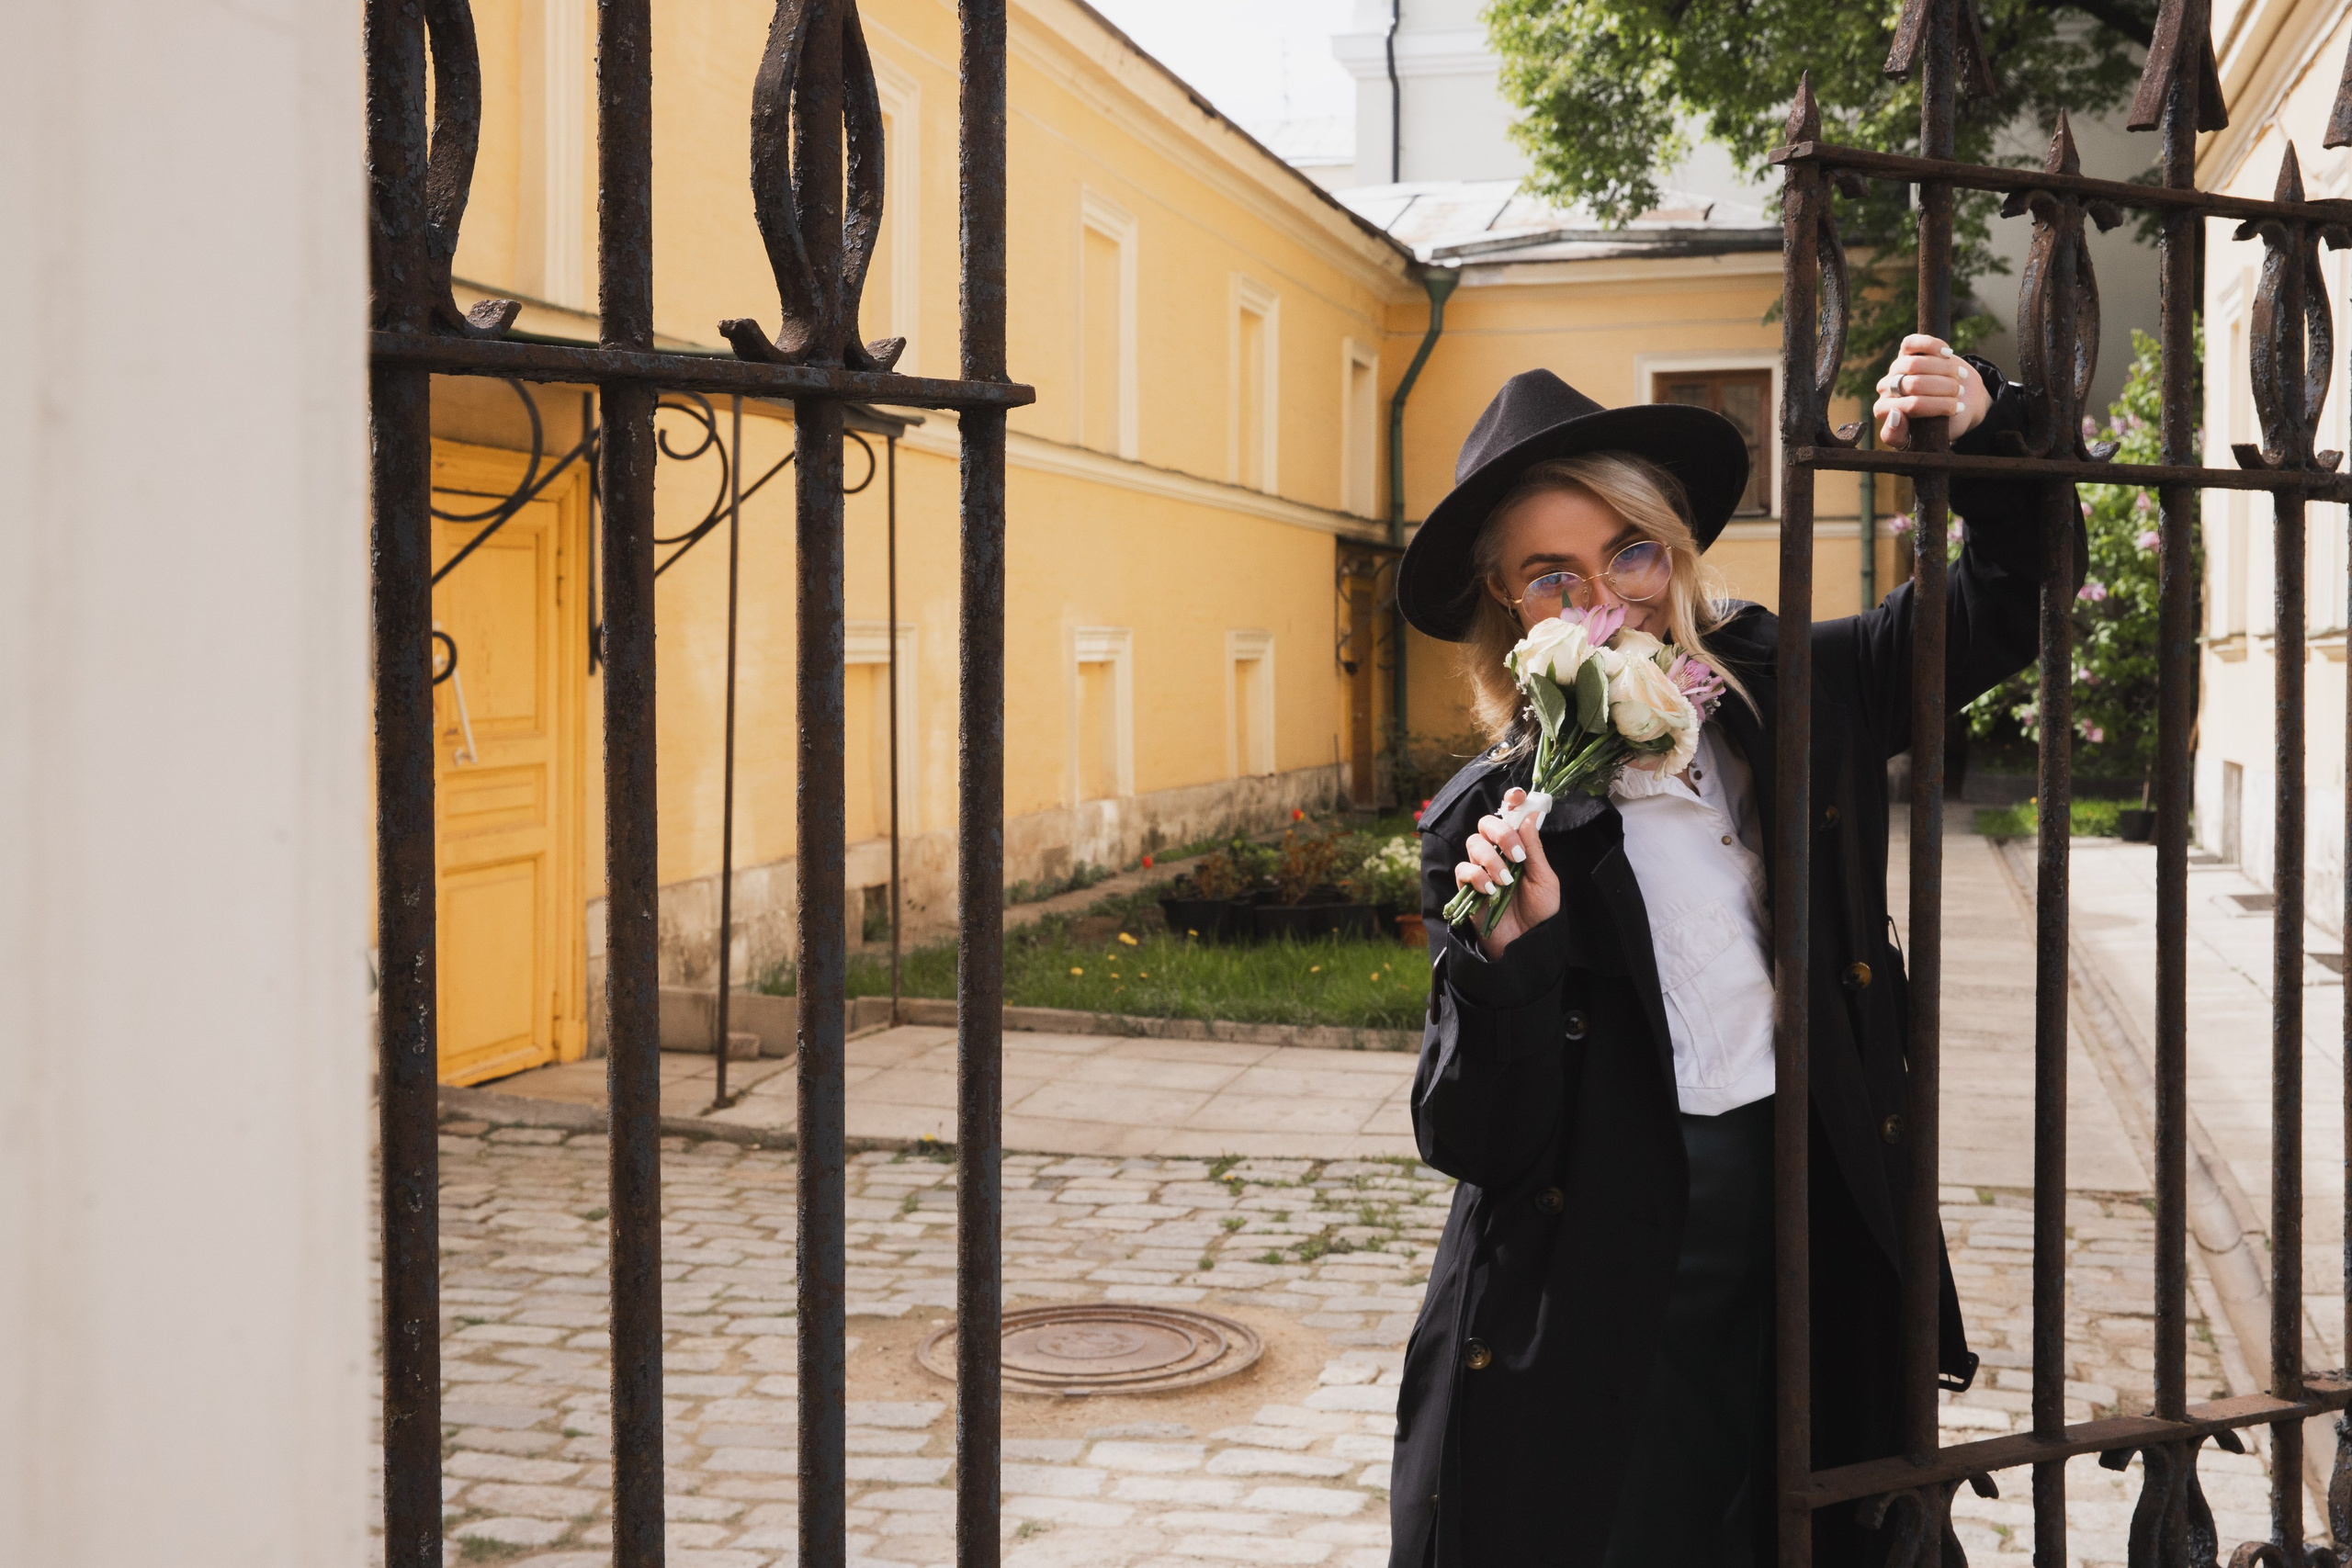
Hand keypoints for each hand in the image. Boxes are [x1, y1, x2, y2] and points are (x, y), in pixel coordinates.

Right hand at [1453, 787, 1562, 959]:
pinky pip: (1463, 869)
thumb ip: (1534, 848)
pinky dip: (1477, 876)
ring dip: (1491, 859)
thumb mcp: (1544, 878)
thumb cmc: (1539, 912)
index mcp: (1517, 846)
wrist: (1526, 943)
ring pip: (1473, 843)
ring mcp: (1480, 868)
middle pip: (1486, 823)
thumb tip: (1530, 815)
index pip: (1510, 815)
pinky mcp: (1467, 886)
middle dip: (1501, 833)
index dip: (1511, 801)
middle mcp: (1497, 852)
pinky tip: (1491, 890)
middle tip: (1516, 855)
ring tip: (1505, 880)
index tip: (1517, 796)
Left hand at [1873, 334, 1991, 448]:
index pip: (1909, 407)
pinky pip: (1912, 343)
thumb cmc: (1942, 425)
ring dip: (1946, 370)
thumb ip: (1900, 437)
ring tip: (1958, 379)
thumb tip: (1895, 415)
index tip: (1955, 409)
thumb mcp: (1924, 440)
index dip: (1937, 406)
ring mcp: (1895, 369)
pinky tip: (1948, 353)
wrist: (1959, 401)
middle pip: (1915, 384)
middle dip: (1945, 389)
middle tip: (1960, 394)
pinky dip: (1933, 346)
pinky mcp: (1906, 351)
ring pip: (1916, 363)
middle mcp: (1885, 389)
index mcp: (1884, 412)